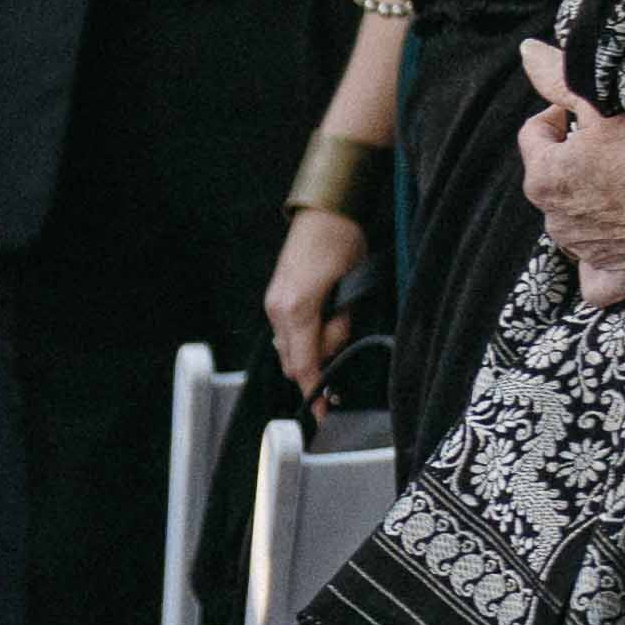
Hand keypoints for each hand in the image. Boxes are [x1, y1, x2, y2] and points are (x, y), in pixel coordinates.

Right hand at [265, 203, 369, 410]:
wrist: (327, 212)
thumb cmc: (339, 242)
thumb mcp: (347, 289)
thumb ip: (336, 325)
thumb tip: (331, 351)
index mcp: (294, 310)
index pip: (303, 364)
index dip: (313, 390)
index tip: (320, 411)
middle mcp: (278, 310)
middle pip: (294, 360)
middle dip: (320, 360)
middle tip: (346, 332)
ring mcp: (276, 304)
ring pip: (293, 347)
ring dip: (318, 344)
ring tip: (342, 312)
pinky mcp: (280, 297)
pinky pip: (292, 331)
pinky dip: (309, 334)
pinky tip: (328, 315)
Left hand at [520, 43, 624, 295]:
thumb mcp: (604, 101)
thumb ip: (558, 79)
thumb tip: (527, 53)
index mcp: (544, 176)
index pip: (535, 135)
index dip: (560, 117)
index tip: (587, 111)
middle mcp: (555, 220)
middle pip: (557, 181)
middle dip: (579, 164)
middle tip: (621, 147)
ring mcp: (586, 252)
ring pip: (577, 224)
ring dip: (595, 207)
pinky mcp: (617, 276)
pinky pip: (597, 278)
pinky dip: (605, 265)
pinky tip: (623, 247)